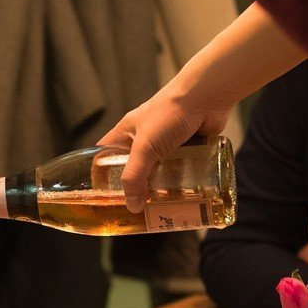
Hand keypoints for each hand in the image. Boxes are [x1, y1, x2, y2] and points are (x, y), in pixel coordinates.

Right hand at [97, 87, 231, 211]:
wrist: (207, 96)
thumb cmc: (170, 114)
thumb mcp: (145, 146)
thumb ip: (135, 176)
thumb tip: (133, 207)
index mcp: (127, 132)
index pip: (105, 153)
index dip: (100, 172)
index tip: (101, 194)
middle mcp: (145, 137)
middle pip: (134, 167)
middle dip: (135, 188)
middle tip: (134, 210)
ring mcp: (168, 143)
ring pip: (159, 171)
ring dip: (159, 188)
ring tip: (159, 210)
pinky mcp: (189, 147)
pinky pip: (181, 168)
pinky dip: (181, 182)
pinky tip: (183, 197)